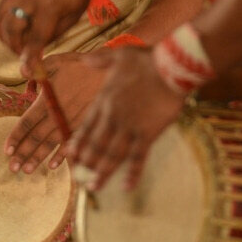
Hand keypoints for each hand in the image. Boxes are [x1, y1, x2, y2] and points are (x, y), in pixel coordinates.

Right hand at [0, 0, 103, 77]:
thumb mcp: (72, 17)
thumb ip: (51, 35)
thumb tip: (33, 53)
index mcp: (50, 6)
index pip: (36, 38)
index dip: (30, 57)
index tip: (25, 72)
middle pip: (12, 28)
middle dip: (14, 46)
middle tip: (20, 53)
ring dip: (1, 32)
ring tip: (9, 41)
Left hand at [5, 51, 106, 173]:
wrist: (109, 71)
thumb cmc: (79, 65)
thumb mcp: (55, 61)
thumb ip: (36, 66)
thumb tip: (22, 72)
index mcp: (48, 99)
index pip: (28, 122)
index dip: (16, 136)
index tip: (7, 150)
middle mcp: (59, 113)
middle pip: (37, 137)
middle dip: (24, 153)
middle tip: (12, 168)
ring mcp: (72, 122)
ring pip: (52, 143)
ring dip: (39, 157)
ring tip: (27, 170)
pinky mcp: (84, 126)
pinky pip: (71, 143)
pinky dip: (62, 156)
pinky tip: (52, 166)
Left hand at [67, 47, 186, 190]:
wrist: (172, 66)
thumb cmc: (147, 59)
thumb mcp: (119, 54)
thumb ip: (100, 59)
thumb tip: (85, 59)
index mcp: (104, 101)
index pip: (86, 126)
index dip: (77, 143)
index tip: (70, 156)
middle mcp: (113, 117)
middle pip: (95, 145)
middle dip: (86, 163)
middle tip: (79, 178)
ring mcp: (129, 127)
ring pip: (111, 155)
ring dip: (102, 173)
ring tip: (94, 187)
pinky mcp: (148, 133)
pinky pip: (138, 157)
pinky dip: (132, 173)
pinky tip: (126, 187)